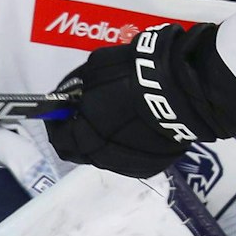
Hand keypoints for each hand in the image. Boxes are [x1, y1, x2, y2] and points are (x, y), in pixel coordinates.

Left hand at [46, 24, 209, 177]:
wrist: (179, 89)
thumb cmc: (130, 75)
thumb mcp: (93, 70)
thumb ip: (77, 87)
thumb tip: (72, 96)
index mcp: (83, 137)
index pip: (58, 138)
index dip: (57, 123)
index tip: (63, 111)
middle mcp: (102, 158)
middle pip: (81, 152)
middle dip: (79, 135)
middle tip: (88, 114)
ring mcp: (128, 165)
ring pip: (107, 157)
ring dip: (105, 141)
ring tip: (118, 118)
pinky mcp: (152, 166)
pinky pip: (131, 157)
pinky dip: (128, 144)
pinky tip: (138, 126)